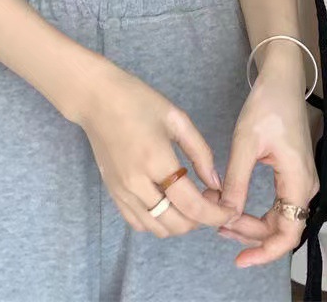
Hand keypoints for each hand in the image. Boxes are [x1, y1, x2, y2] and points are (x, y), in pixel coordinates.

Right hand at [77, 62, 236, 237]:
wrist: (95, 98)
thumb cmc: (137, 100)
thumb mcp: (177, 119)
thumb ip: (200, 152)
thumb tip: (215, 183)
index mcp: (156, 160)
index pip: (192, 205)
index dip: (216, 214)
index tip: (231, 211)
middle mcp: (136, 183)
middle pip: (176, 224)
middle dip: (201, 219)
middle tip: (210, 196)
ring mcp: (121, 191)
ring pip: (157, 229)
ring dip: (180, 223)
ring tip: (190, 200)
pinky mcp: (112, 193)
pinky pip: (138, 223)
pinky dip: (158, 221)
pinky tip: (168, 202)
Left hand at [215, 47, 319, 267]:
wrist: (281, 80)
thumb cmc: (267, 105)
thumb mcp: (246, 142)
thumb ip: (238, 181)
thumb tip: (226, 214)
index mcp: (299, 182)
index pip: (288, 234)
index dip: (264, 251)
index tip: (238, 259)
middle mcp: (305, 187)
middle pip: (282, 228)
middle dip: (250, 234)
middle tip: (216, 227)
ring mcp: (300, 180)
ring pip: (279, 217)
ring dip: (250, 222)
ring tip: (219, 217)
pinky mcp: (292, 172)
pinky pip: (277, 203)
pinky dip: (254, 208)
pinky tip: (231, 203)